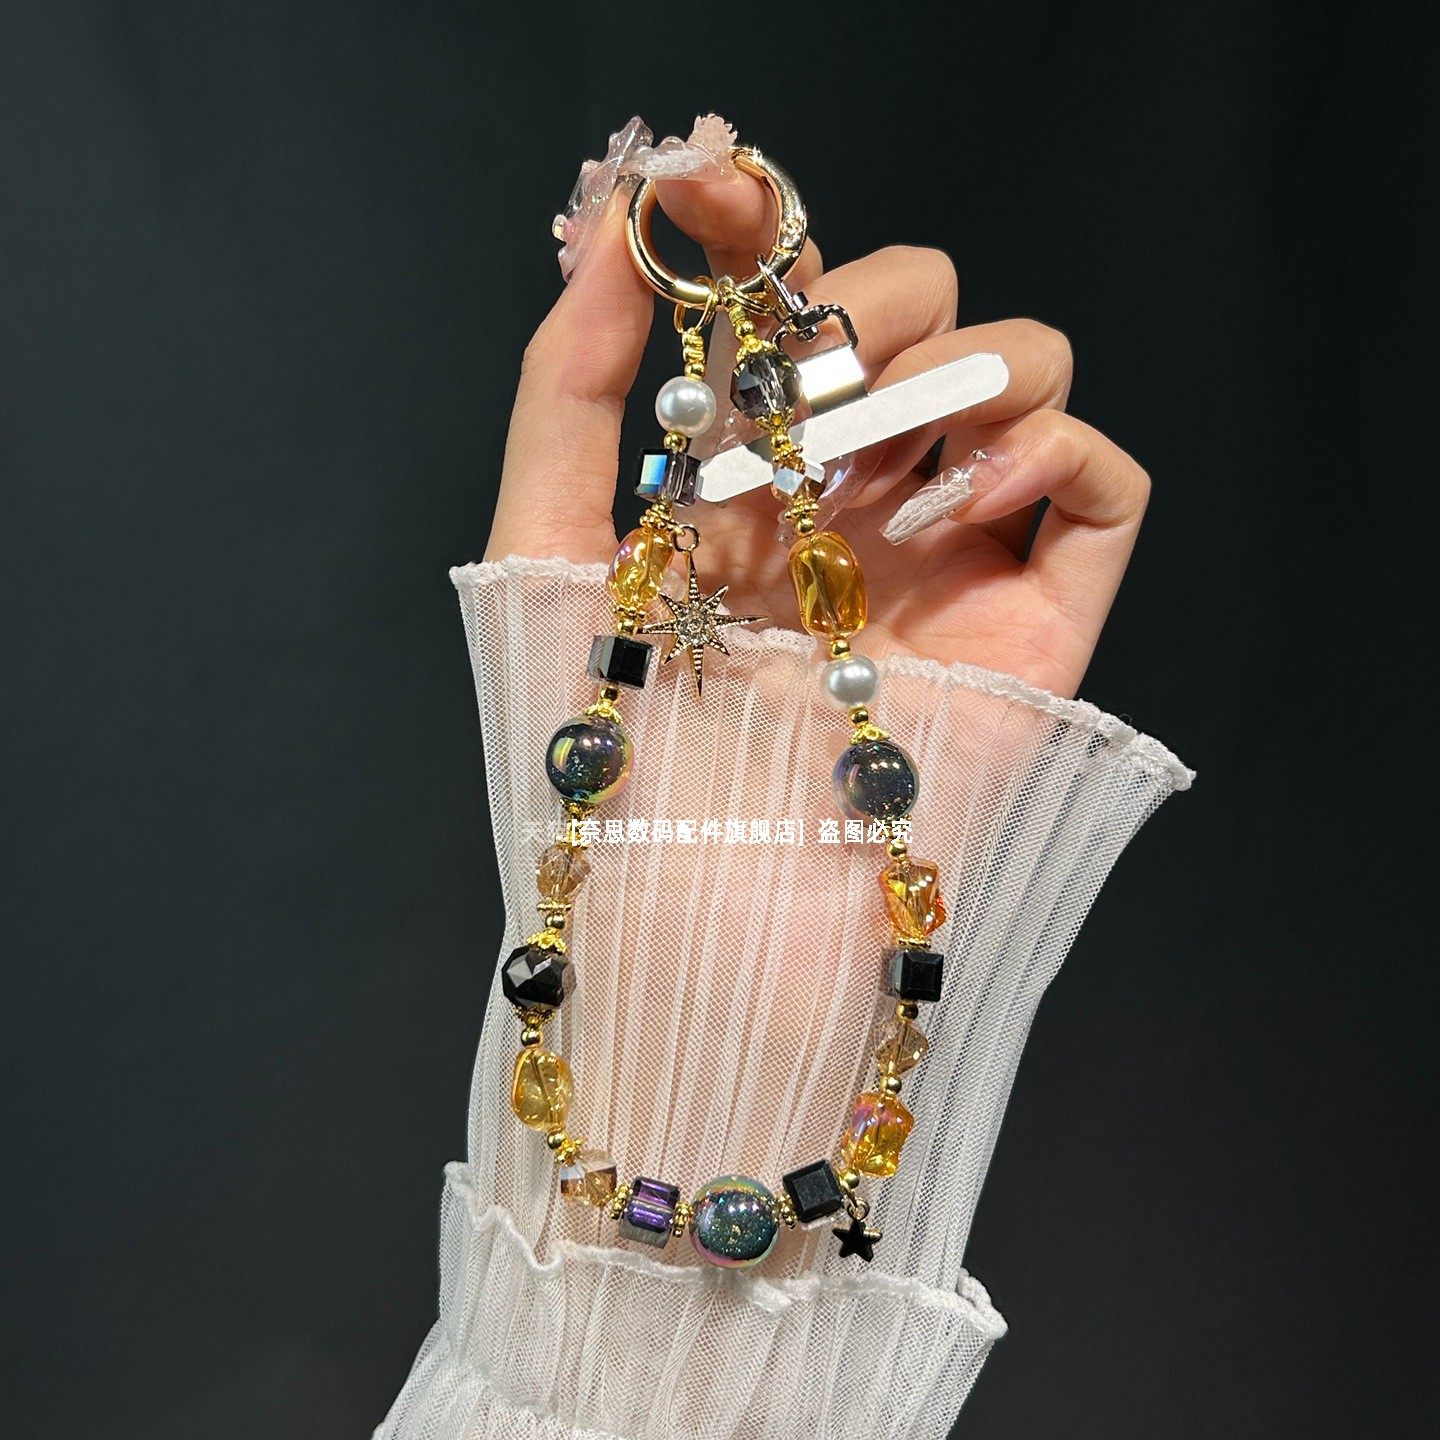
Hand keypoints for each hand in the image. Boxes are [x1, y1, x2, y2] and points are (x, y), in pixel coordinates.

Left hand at [487, 172, 1149, 698]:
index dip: (757, 221)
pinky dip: (1050, 452)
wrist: (699, 900)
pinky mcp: (1034, 618)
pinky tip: (951, 510)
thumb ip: (564, 388)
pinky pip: (1107, 484)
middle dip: (867, 305)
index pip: (791, 298)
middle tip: (800, 398)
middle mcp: (861, 493)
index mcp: (758, 467)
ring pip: (1025, 362)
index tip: (704, 194)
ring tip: (863, 477)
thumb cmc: (614, 742)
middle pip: (924, 300)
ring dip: (949, 372)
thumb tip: (604, 231)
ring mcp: (955, 551)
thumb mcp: (551, 548)